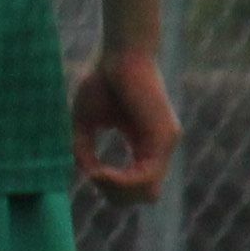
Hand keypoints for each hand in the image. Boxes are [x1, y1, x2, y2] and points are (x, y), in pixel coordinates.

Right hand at [75, 50, 176, 203]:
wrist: (120, 53)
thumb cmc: (103, 80)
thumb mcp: (85, 122)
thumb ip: (84, 149)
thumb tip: (87, 175)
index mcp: (145, 144)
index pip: (137, 185)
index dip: (112, 188)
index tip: (90, 172)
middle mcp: (160, 148)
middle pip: (145, 196)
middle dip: (115, 195)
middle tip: (94, 176)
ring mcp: (165, 144)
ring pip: (148, 192)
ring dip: (118, 191)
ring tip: (96, 175)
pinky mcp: (164, 138)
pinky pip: (146, 176)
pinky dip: (121, 181)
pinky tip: (101, 171)